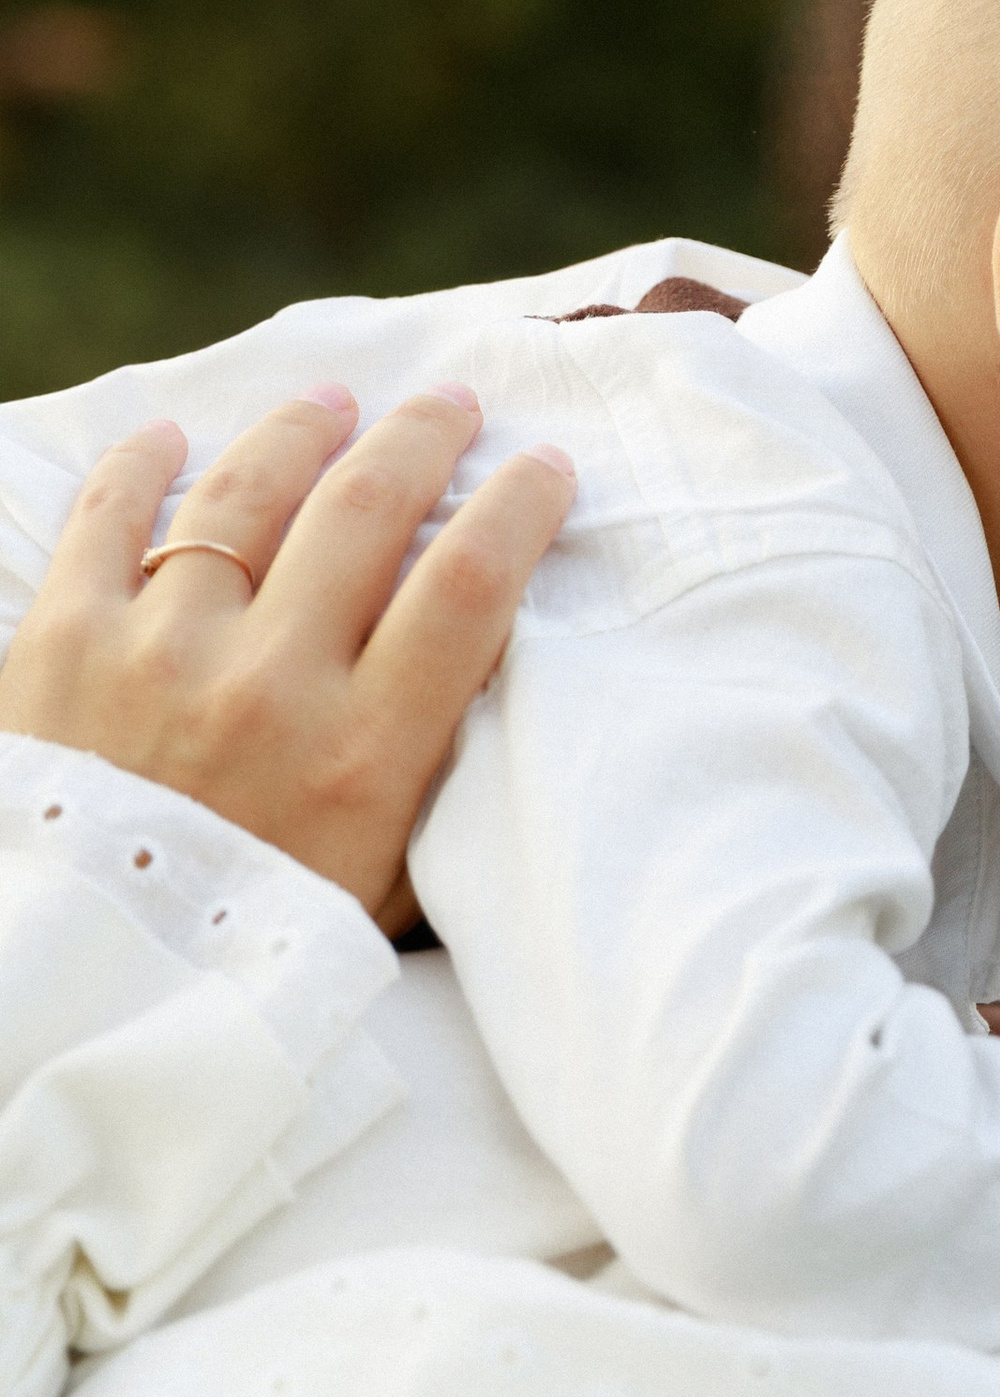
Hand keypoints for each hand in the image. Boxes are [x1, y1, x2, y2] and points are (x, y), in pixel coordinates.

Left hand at [0, 382, 572, 926]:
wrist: (80, 992)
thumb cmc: (242, 953)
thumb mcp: (376, 888)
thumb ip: (429, 783)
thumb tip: (478, 675)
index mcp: (360, 757)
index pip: (467, 586)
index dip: (519, 508)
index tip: (544, 469)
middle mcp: (267, 689)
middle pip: (366, 511)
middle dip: (424, 440)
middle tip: (451, 406)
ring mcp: (157, 654)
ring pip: (244, 494)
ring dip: (301, 432)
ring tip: (332, 404)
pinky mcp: (58, 643)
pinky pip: (107, 519)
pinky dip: (140, 465)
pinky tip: (172, 437)